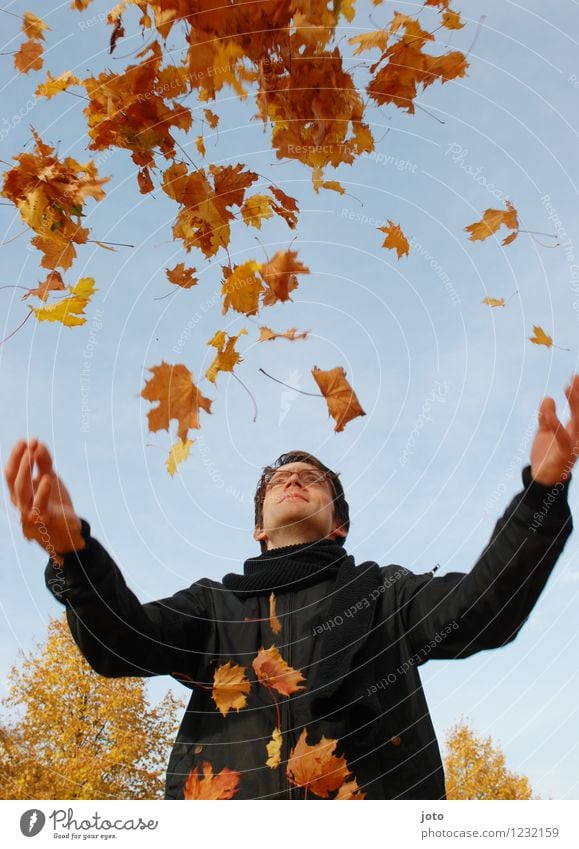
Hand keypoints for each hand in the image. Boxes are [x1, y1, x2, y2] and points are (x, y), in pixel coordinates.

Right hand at [4, 438, 84, 563]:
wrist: (68, 530)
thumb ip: (44, 464)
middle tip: (28, 444)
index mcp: (19, 493)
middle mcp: (19, 502)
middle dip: (19, 459)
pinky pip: (39, 504)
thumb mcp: (50, 480)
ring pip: (21, 490)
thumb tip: (38, 444)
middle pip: (12, 479)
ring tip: (32, 454)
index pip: (10, 473)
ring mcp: (28, 512)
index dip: (15, 456)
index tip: (25, 440)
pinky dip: (42, 491)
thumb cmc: (55, 505)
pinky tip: (46, 478)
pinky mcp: (42, 519)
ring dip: (25, 470)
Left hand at [530, 374, 578, 485]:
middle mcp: (578, 435)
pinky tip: (548, 413)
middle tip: (575, 376)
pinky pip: (562, 438)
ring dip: (575, 403)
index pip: (578, 409)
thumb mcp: (544, 432)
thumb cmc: (546, 455)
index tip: (575, 376)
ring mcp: (574, 444)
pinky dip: (556, 424)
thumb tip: (547, 398)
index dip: (578, 394)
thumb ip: (545, 416)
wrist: (542, 480)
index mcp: (573, 429)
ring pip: (578, 421)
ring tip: (568, 387)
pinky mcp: (565, 454)